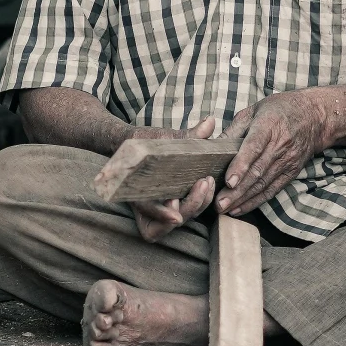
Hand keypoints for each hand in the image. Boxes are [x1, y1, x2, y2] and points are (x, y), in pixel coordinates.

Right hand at [128, 116, 227, 243]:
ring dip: (198, 204)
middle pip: (167, 222)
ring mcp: (162, 208)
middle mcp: (148, 206)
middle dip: (189, 206)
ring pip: (181, 218)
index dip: (160, 215)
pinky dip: (201, 201)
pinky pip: (188, 210)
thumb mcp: (159, 137)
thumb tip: (210, 122)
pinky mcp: (175, 204)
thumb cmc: (143, 142)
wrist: (136, 148)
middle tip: (202, 184)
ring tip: (207, 181)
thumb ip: (186, 135)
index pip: (146, 210)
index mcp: (135, 191)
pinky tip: (209, 183)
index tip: (176, 216)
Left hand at [214, 91, 330, 217]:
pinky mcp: (292, 172)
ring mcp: (288, 160)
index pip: (254, 147)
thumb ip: (234, 129)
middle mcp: (280, 144)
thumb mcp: (254, 110)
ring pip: (263, 183)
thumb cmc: (279, 110)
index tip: (229, 181)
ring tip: (224, 209)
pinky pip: (273, 190)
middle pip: (257, 171)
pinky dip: (256, 201)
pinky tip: (240, 209)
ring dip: (243, 199)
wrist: (315, 116)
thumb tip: (211, 148)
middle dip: (237, 190)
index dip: (241, 165)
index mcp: (269, 125)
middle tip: (219, 203)